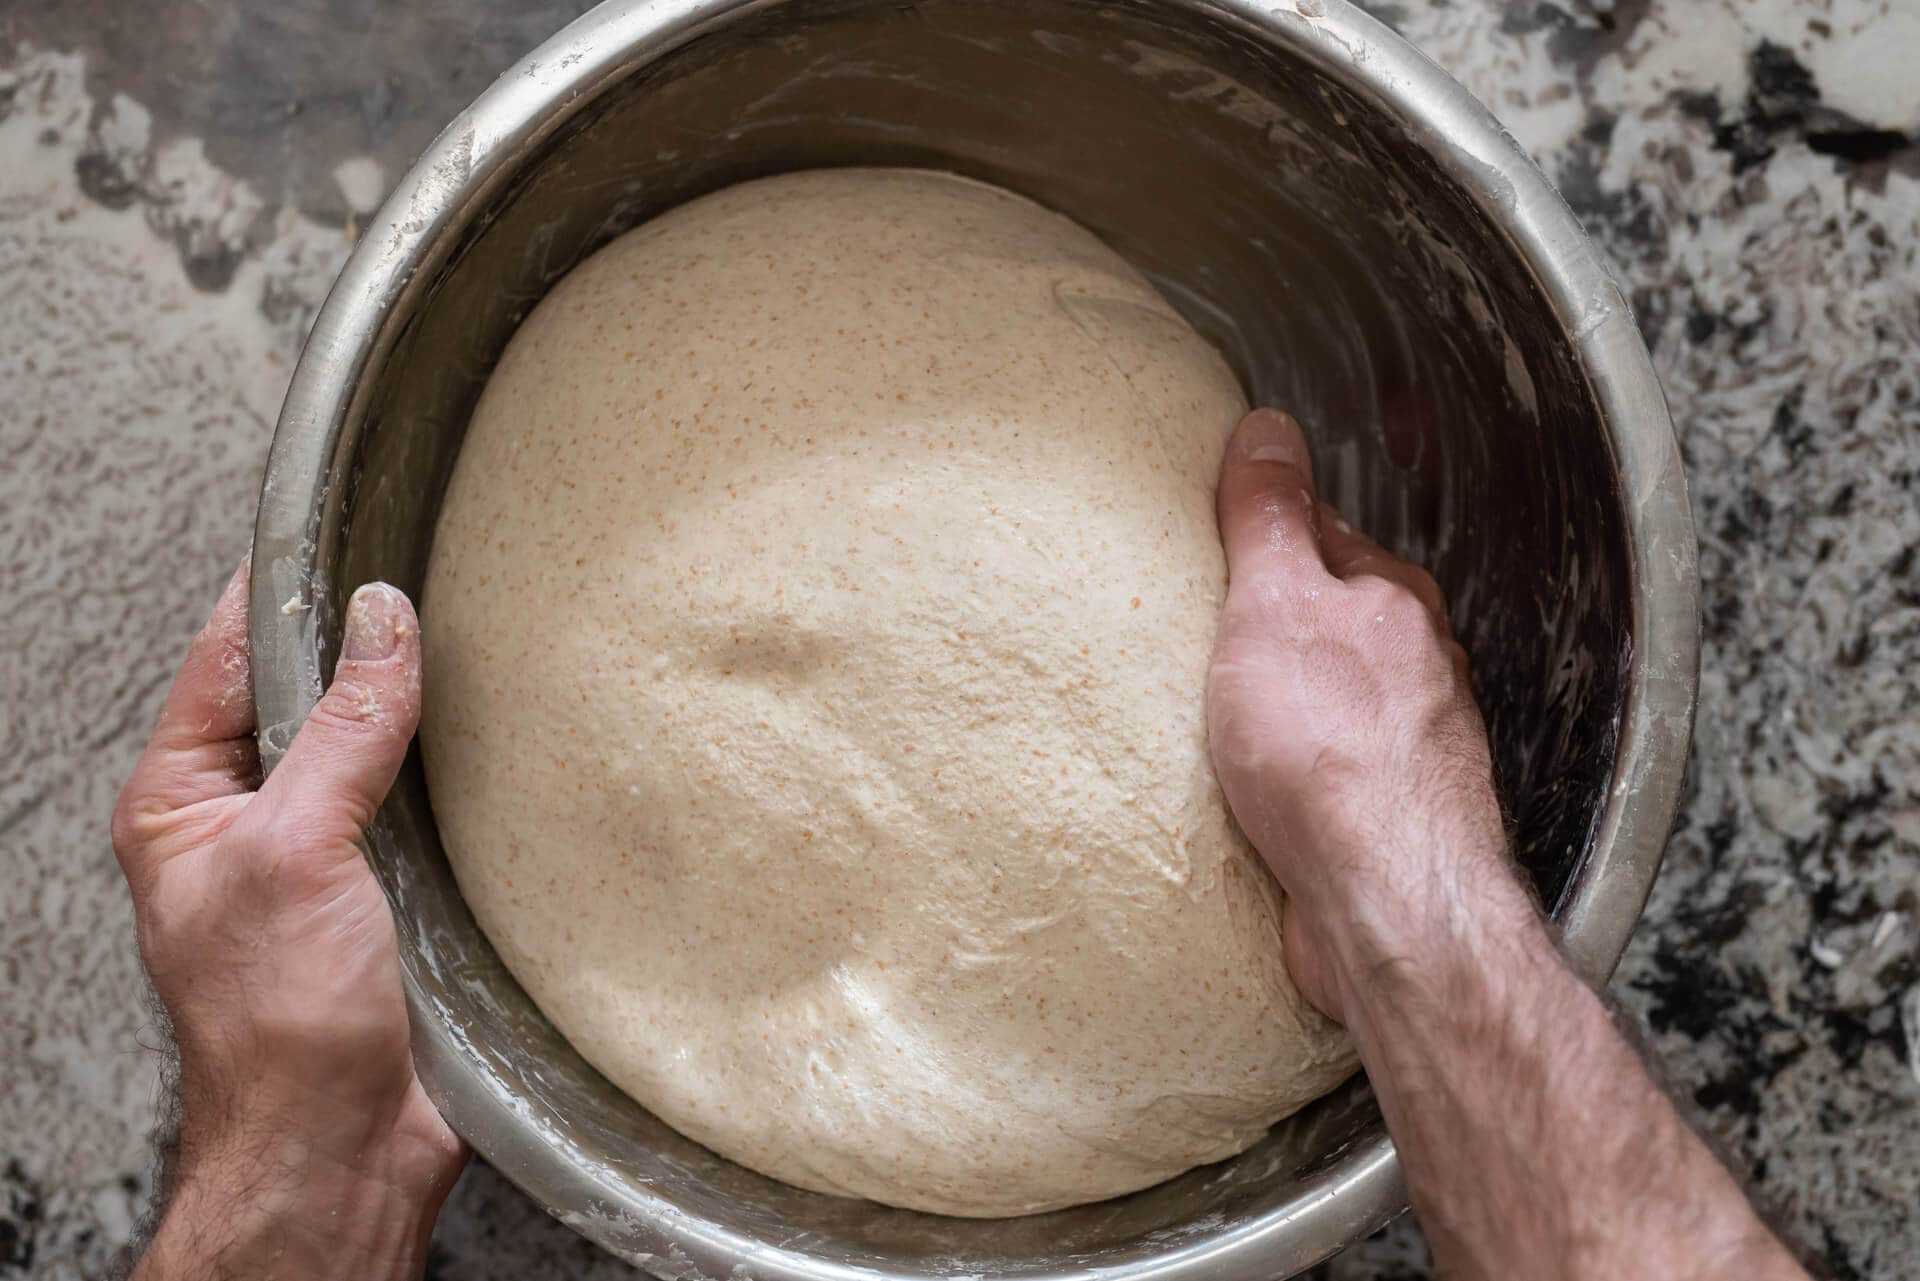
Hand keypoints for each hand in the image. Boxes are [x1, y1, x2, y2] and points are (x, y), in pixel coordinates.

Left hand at [113, 561, 463, 1279]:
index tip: (341, 528)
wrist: (342, 1151)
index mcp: (183, 803)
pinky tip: (496, 740)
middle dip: (363, 642)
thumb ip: (342, 733)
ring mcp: (325, 856)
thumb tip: (380, 627)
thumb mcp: (296, 853)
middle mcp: (250, 821)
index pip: (228, 659)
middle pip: (307, 694)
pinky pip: (425, 803)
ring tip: (468, 644)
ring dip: (419, 708)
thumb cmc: (277, 1031)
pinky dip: (459, 769)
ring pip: (373, 746)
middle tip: (425, 578)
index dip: (281, 590)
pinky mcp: (394, 893)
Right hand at [1205, 409, 1510, 1020]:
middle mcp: (1412, 669)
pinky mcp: (1378, 820)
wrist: (1383, 901)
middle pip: (1326, 619)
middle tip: (1193, 624)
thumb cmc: (1336, 754)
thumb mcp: (1277, 604)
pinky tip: (1245, 788)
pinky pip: (1319, 774)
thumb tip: (1265, 431)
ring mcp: (1401, 748)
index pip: (1321, 533)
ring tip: (1208, 710)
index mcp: (1392, 602)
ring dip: (1275, 703)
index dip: (1260, 530)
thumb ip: (1269, 518)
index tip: (1209, 534)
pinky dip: (1283, 771)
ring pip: (1326, 701)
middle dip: (1266, 622)